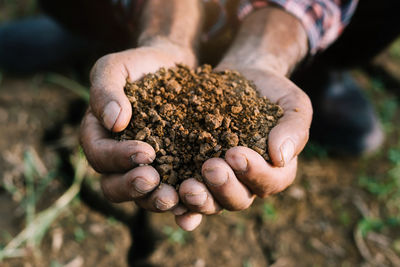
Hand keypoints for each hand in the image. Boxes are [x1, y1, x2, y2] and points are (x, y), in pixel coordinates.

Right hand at [80, 44, 203, 229]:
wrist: (170, 67)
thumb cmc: (138, 65)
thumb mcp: (116, 67)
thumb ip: (106, 90)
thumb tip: (113, 122)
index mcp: (98, 136)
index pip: (100, 155)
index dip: (119, 159)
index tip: (146, 152)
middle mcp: (117, 159)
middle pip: (114, 186)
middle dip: (133, 187)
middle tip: (154, 180)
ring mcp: (143, 168)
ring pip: (142, 196)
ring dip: (155, 201)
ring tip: (175, 197)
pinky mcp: (170, 170)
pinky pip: (170, 191)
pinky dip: (179, 202)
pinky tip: (193, 202)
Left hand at [177, 64, 311, 219]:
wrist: (240, 80)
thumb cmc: (271, 92)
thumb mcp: (291, 103)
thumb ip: (294, 128)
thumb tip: (280, 157)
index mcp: (275, 171)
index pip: (269, 181)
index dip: (253, 172)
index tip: (235, 153)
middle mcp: (247, 183)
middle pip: (238, 199)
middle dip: (223, 187)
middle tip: (210, 168)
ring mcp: (219, 181)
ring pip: (211, 202)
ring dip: (199, 200)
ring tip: (186, 188)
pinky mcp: (194, 172)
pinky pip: (187, 194)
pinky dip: (179, 203)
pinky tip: (168, 196)